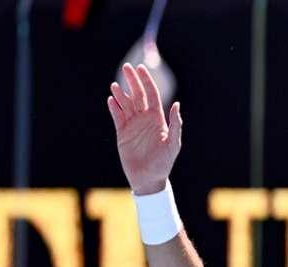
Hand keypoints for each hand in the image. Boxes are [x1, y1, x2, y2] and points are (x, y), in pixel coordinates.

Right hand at [106, 63, 181, 195]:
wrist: (148, 179)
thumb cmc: (164, 163)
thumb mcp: (173, 144)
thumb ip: (175, 124)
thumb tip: (176, 104)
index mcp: (157, 119)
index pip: (151, 95)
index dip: (146, 81)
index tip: (141, 68)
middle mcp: (144, 119)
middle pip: (137, 95)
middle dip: (132, 81)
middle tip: (126, 67)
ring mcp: (133, 125)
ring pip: (125, 104)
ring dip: (121, 93)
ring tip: (116, 85)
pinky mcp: (122, 133)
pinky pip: (117, 116)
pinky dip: (114, 107)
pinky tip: (111, 99)